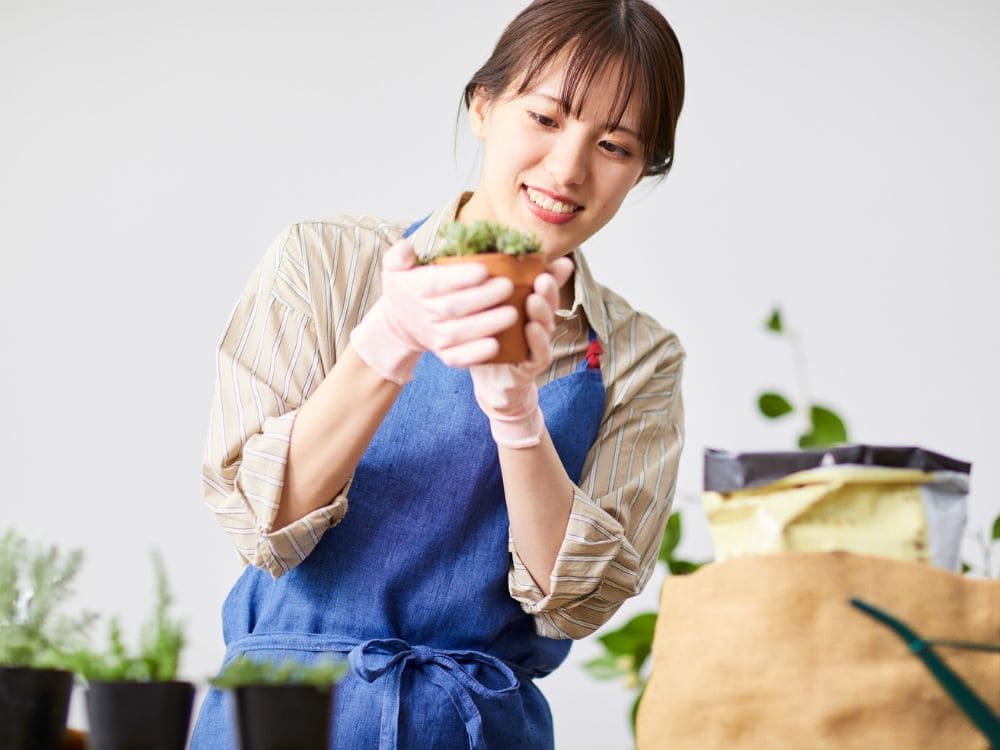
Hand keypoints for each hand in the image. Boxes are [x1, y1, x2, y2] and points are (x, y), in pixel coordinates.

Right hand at [351, 239, 518, 383]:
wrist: (402, 322)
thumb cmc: (409, 286)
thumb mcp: (397, 266)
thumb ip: (399, 254)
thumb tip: (406, 249)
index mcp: (415, 288)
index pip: (437, 283)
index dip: (461, 278)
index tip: (484, 270)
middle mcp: (425, 315)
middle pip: (454, 308)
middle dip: (483, 298)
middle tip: (508, 286)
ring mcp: (435, 337)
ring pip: (461, 333)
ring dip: (488, 324)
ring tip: (513, 313)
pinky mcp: (445, 355)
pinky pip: (459, 358)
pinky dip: (476, 354)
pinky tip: (495, 345)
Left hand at [470, 256, 573, 447]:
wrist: (491, 378)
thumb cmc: (492, 337)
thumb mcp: (491, 309)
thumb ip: (495, 286)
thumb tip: (490, 252)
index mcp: (532, 307)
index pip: (546, 288)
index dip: (552, 275)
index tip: (551, 263)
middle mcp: (540, 323)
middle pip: (549, 304)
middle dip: (548, 291)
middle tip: (542, 279)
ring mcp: (539, 344)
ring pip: (546, 326)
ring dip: (543, 312)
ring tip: (534, 300)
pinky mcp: (534, 364)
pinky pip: (540, 352)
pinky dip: (538, 340)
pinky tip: (531, 329)